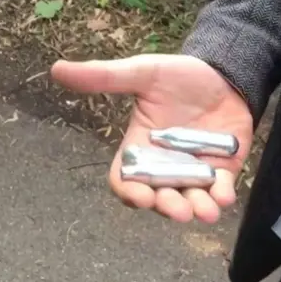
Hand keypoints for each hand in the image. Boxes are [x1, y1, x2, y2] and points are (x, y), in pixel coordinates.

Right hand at [51, 55, 252, 222]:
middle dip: (168, 206)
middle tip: (179, 211)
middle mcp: (166, 167)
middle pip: (160, 197)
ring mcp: (194, 172)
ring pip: (191, 200)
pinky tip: (224, 197)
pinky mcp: (222, 171)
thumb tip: (57, 69)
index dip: (130, 192)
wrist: (223, 75)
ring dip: (197, 209)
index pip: (126, 180)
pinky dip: (222, 196)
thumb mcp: (143, 73)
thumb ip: (105, 77)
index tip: (141, 196)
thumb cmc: (179, 76)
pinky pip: (220, 190)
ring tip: (205, 212)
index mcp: (140, 149)